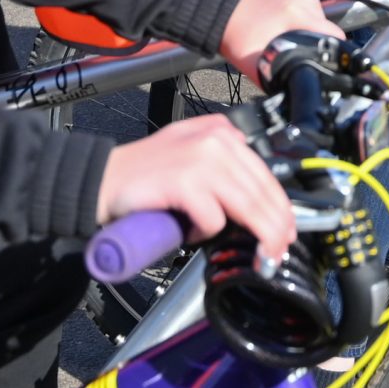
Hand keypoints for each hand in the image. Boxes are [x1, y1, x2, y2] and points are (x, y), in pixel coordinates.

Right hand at [99, 114, 295, 262]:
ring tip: (258, 256)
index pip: (265, 172)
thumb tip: (255, 193)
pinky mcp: (185, 182)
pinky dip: (205, 233)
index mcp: (221, 131)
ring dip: (258, 237)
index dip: (280, 206)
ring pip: (248, 206)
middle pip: (262, 191)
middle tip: (278, 251)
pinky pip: (213, 218)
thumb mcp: (190, 150)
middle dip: (277, 227)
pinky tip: (189, 233)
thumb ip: (222, 160)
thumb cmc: (145, 174)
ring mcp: (201, 159)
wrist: (101, 180)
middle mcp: (216, 140)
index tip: (286, 229)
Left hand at [216, 0, 340, 81]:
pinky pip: (313, 15)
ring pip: (322, 23)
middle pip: (329, 30)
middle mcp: (303, 1)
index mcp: (297, 15)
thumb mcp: (260, 67)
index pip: (335, 35)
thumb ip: (283, 78)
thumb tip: (300, 93)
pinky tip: (290, 31)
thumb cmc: (238, 40)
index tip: (324, 65)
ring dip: (313, 35)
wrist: (225, 17)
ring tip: (292, 42)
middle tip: (300, 55)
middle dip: (320, 46)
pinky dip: (306, 25)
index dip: (334, 54)